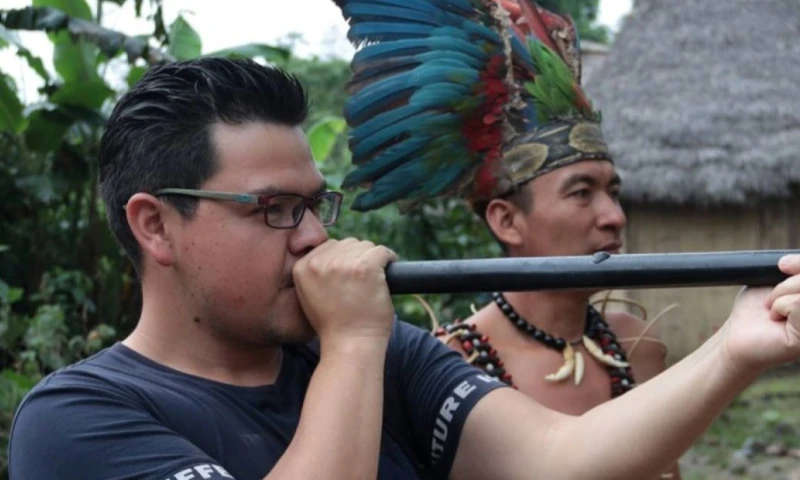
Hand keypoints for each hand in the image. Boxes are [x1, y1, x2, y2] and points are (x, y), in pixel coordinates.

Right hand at [293, 238, 397, 348]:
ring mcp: (342, 264)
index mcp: (302, 267)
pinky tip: (387, 274)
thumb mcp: (310, 296)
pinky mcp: (365, 267)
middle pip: (347, 244)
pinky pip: (382, 252)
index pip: (328, 246)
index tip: (350, 275)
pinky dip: (389, 259)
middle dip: (357, 258)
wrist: (350, 345)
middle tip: (362, 283)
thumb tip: (335, 253)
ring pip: (365, 246)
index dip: (343, 259)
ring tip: (371, 283)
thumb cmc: (334, 326)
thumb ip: (317, 272)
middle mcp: (318, 262)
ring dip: (372, 261)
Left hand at [720, 254, 799, 373]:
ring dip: (780, 295)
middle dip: (788, 282)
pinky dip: (780, 306)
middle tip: (771, 297)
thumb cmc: (755, 309)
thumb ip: (795, 272)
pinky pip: (798, 304)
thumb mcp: (775, 282)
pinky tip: (775, 319)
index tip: (782, 265)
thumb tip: (796, 261)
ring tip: (772, 309)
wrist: (735, 336)